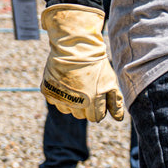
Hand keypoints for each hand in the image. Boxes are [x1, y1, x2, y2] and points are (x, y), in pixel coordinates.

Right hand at [41, 4, 123, 121]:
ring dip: (73, 102)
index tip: (99, 97)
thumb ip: (115, 102)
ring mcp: (59, 97)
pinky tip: (66, 83)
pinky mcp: (48, 91)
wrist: (75, 48)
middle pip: (81, 116)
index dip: (99, 108)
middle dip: (87, 106)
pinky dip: (60, 95)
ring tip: (77, 86)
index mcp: (92, 102)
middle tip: (88, 90)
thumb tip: (119, 119)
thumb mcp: (110, 82)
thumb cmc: (96, 65)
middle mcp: (74, 103)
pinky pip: (55, 102)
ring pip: (68, 110)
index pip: (96, 118)